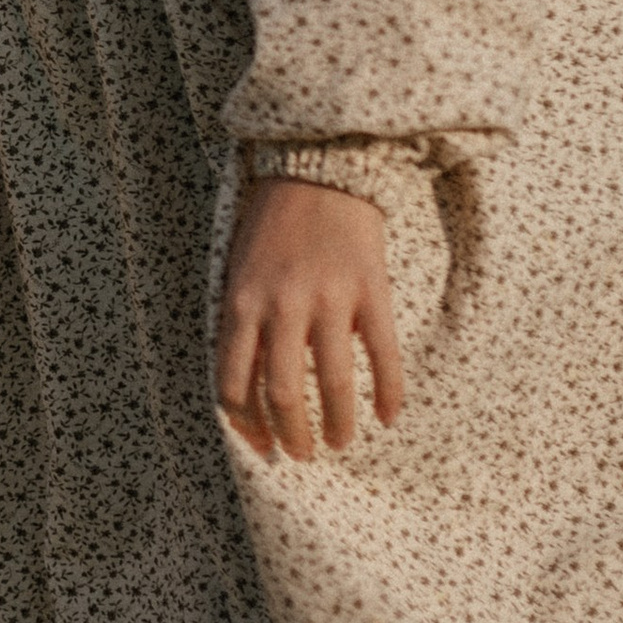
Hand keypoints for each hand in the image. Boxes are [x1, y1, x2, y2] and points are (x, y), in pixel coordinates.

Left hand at [216, 178, 405, 461]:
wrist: (321, 168)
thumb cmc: (273, 224)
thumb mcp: (238, 269)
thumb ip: (240, 321)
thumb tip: (246, 384)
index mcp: (241, 302)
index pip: (233, 383)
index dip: (246, 424)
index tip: (260, 443)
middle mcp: (282, 306)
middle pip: (282, 392)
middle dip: (291, 435)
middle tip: (301, 454)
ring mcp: (328, 299)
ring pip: (331, 383)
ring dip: (337, 424)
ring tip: (341, 442)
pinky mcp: (370, 290)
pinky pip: (382, 354)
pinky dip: (388, 392)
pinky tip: (389, 416)